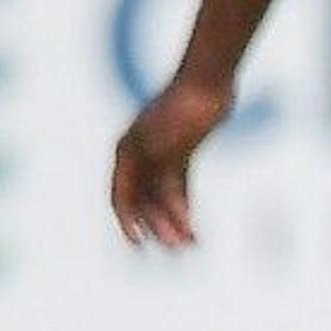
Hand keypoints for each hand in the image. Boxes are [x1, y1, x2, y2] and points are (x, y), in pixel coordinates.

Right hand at [111, 74, 233, 249]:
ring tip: (190, 243)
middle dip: (159, 226)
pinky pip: (179, 186)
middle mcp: (139, 157)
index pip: (122, 197)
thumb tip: (144, 207)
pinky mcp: (181, 153)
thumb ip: (152, 176)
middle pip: (145, 201)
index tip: (138, 244)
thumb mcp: (161, 143)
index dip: (128, 223)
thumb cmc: (182, 108)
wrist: (209, 81)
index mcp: (126, 153)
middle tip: (177, 249)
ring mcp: (160, 155)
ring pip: (164, 197)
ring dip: (174, 220)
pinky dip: (184, 204)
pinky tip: (192, 224)